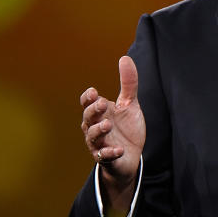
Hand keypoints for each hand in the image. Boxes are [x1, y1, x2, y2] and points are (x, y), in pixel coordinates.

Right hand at [80, 56, 145, 190]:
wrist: (131, 156)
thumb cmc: (126, 128)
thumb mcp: (129, 104)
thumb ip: (128, 83)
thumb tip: (125, 58)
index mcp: (99, 113)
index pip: (87, 103)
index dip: (88, 98)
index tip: (94, 92)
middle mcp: (95, 128)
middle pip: (87, 118)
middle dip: (93, 111)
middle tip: (102, 104)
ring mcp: (100, 144)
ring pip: (93, 137)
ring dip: (98, 131)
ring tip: (108, 124)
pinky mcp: (107, 159)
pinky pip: (105, 157)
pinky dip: (111, 153)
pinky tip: (119, 149)